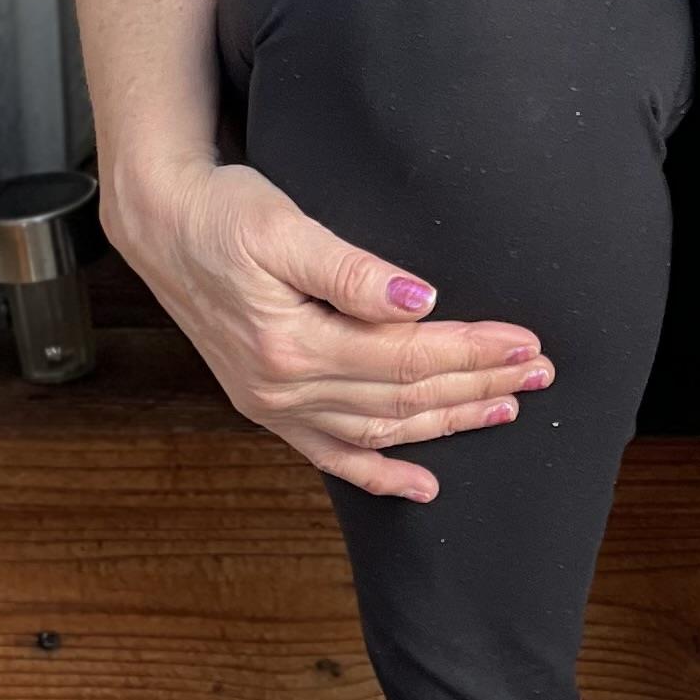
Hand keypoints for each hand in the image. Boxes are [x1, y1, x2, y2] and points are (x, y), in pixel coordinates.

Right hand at [104, 154, 550, 504]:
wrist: (159, 225)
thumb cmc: (221, 214)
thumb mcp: (283, 226)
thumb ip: (351, 270)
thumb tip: (421, 299)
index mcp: (291, 343)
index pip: (406, 356)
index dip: (471, 351)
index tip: (525, 341)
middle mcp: (282, 388)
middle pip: (403, 397)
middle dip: (477, 385)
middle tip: (540, 371)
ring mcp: (273, 405)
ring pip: (379, 429)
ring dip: (446, 422)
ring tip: (506, 408)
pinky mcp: (268, 406)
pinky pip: (332, 455)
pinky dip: (380, 473)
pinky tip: (424, 485)